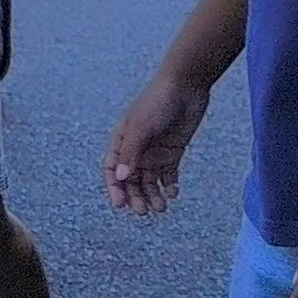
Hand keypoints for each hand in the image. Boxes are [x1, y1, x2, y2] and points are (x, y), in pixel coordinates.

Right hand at [103, 72, 206, 215]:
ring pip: (150, 181)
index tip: (121, 205)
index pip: (112, 170)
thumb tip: (120, 178)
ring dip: (153, 195)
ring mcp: (154, 152)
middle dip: (135, 197)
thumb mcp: (141, 127)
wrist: (186, 86)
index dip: (114, 189)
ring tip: (161, 207)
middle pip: (131, 180)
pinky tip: (174, 194)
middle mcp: (136, 150)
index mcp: (121, 141)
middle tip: (143, 211)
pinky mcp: (172, 152)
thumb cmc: (158, 102)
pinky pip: (168, 175)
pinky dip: (169, 186)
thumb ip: (131, 153)